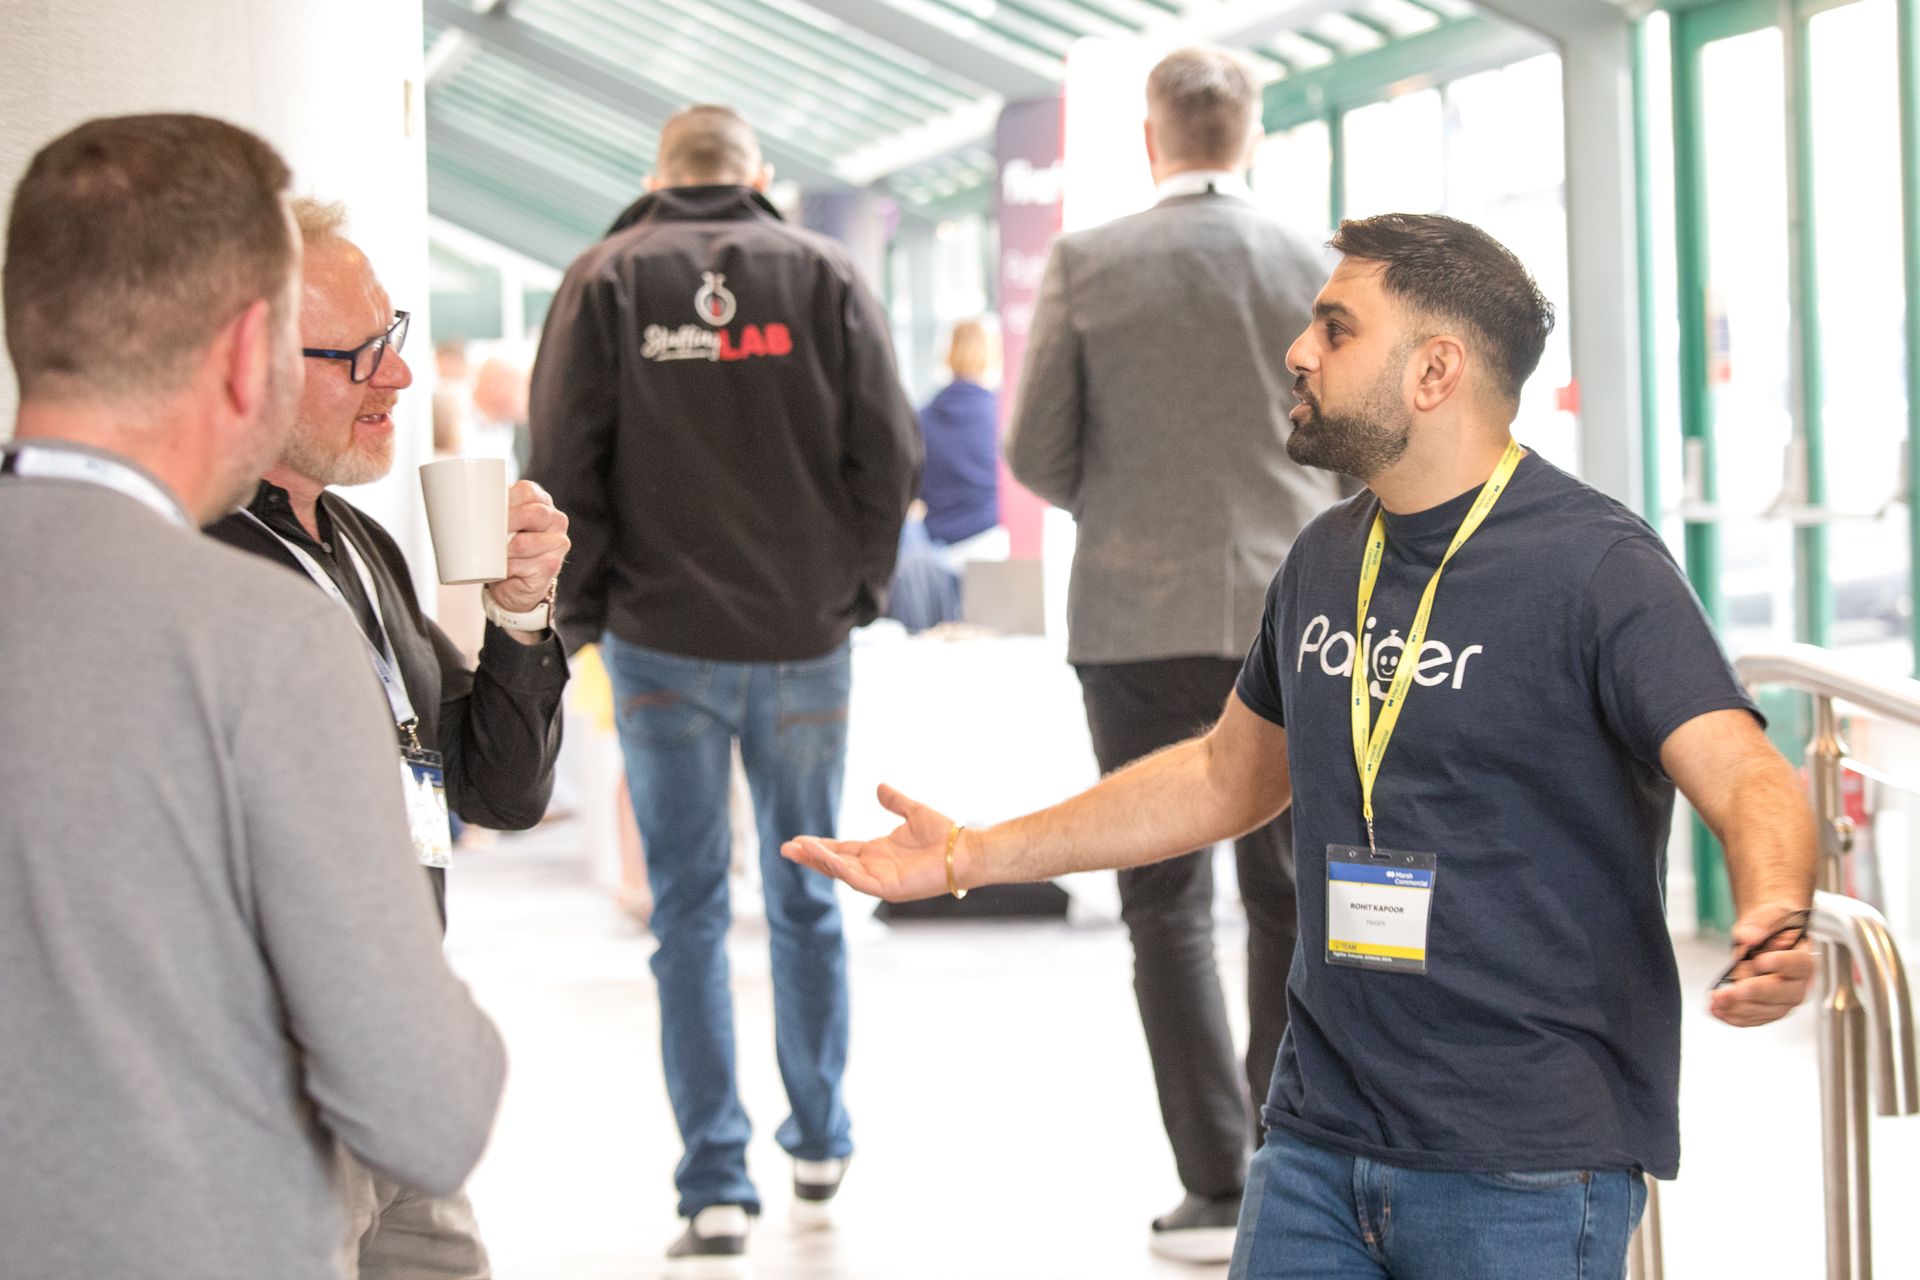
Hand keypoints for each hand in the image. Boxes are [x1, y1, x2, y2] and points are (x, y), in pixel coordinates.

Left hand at [485, 480, 569, 615]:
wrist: (512, 584)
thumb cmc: (502, 548)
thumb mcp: (498, 523)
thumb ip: (488, 509)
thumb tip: (454, 499)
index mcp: (541, 502)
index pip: (527, 492)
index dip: (506, 499)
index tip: (485, 508)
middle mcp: (556, 520)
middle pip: (534, 514)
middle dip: (506, 522)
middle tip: (484, 531)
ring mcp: (558, 544)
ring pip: (526, 543)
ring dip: (503, 550)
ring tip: (489, 553)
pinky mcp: (552, 566)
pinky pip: (525, 565)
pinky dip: (507, 568)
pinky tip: (501, 570)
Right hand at [781, 784, 959, 901]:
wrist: (966, 851)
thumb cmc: (945, 835)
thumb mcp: (914, 812)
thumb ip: (895, 802)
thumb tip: (879, 787)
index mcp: (878, 853)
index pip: (842, 850)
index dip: (820, 846)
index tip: (799, 840)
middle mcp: (875, 868)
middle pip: (835, 863)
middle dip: (810, 857)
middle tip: (785, 848)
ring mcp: (880, 880)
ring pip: (841, 872)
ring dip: (818, 861)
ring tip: (796, 850)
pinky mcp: (888, 888)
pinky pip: (856, 878)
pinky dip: (838, 868)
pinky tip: (822, 856)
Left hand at [1710, 902, 1816, 1027]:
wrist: (1768, 935)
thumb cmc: (1774, 927)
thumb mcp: (1770, 914)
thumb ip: (1761, 923)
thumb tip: (1748, 936)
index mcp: (1804, 959)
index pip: (1799, 964)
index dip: (1781, 964)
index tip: (1759, 961)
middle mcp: (1799, 984)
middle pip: (1784, 994)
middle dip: (1756, 993)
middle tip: (1732, 991)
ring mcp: (1784, 1000)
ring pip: (1768, 1011)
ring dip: (1740, 1008)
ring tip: (1717, 1000)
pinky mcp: (1768, 1010)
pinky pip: (1754, 1019)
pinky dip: (1734, 1017)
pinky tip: (1717, 1010)